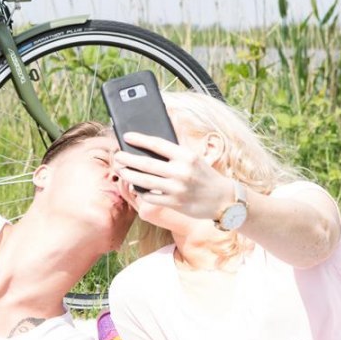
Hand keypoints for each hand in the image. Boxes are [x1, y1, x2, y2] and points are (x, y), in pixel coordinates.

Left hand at [114, 135, 234, 221]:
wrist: (223, 199)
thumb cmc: (204, 175)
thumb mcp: (193, 158)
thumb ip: (174, 152)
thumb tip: (149, 145)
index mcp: (186, 156)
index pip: (158, 144)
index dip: (140, 139)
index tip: (126, 136)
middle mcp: (181, 171)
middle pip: (147, 164)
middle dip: (128, 159)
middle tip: (117, 156)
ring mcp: (177, 189)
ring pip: (145, 181)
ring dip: (129, 175)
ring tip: (120, 170)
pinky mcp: (175, 203)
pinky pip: (151, 197)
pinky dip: (141, 191)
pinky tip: (135, 186)